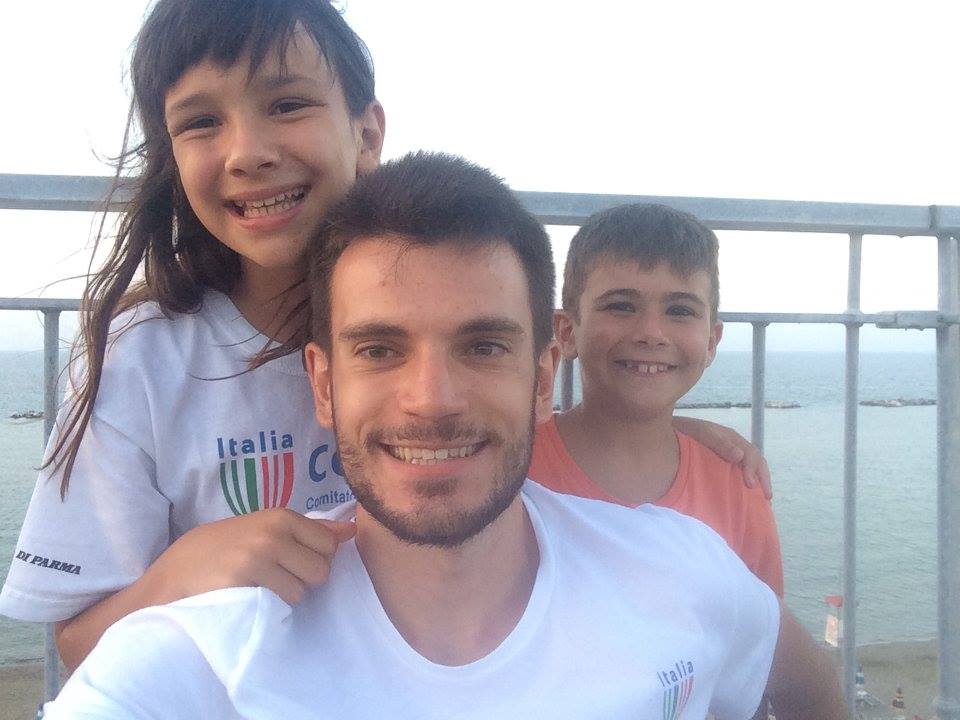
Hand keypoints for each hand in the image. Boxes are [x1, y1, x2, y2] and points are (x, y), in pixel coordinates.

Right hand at [147, 509, 355, 604]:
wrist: (174, 574)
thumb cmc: (221, 551)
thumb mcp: (263, 530)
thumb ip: (306, 530)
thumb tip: (350, 529)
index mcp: (281, 516)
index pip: (329, 542)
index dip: (315, 558)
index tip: (292, 562)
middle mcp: (274, 531)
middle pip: (322, 568)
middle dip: (304, 578)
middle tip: (275, 578)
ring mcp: (261, 554)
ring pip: (305, 587)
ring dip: (287, 595)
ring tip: (260, 587)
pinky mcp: (248, 577)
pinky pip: (284, 600)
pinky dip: (273, 605)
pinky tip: (252, 597)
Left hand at [672, 416, 771, 498]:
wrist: (669, 433)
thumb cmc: (685, 432)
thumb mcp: (702, 433)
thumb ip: (719, 443)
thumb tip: (740, 455)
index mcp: (732, 439)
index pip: (752, 455)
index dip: (754, 470)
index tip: (750, 484)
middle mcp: (734, 447)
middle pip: (756, 462)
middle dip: (762, 479)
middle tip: (766, 497)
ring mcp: (728, 456)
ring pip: (749, 469)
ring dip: (757, 482)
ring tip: (761, 499)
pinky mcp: (720, 465)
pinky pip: (736, 474)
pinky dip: (744, 483)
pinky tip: (744, 496)